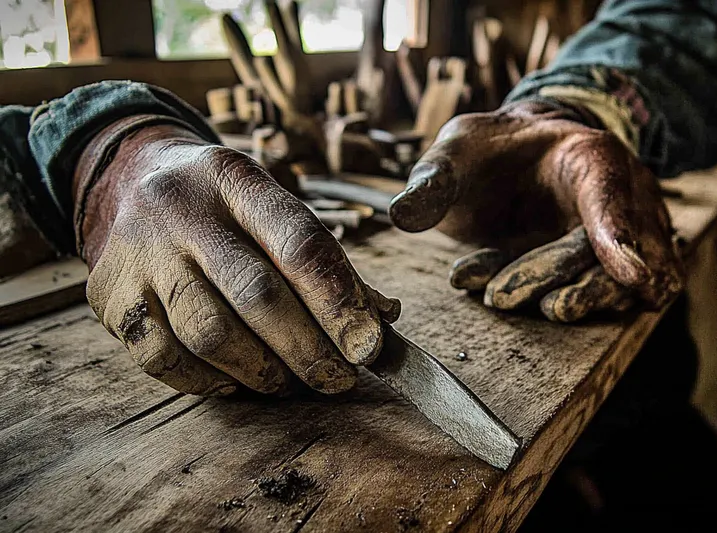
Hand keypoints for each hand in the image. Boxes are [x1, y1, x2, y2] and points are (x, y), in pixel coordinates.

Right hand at [75, 120, 398, 395]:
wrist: (129, 179)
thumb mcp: (271, 207)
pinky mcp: (109, 297)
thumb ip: (326, 261)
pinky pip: (162, 358)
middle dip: (307, 349)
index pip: (298, 242)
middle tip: (338, 380)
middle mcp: (182, 211)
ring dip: (261, 371)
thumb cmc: (223, 206)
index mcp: (236, 180)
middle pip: (256, 294)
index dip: (339, 300)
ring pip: (209, 332)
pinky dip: (206, 381)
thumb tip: (383, 317)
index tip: (368, 346)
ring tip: (289, 383)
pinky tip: (233, 381)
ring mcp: (140, 255)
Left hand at [389, 100, 682, 319]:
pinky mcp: (603, 268)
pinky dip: (556, 300)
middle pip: (605, 251)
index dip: (618, 232)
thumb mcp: (454, 153)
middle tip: (500, 296)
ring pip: (609, 283)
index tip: (630, 275)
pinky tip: (497, 289)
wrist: (511, 162)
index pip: (610, 191)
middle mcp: (618, 196)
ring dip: (558, 297)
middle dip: (553, 278)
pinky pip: (594, 293)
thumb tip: (401, 213)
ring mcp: (617, 236)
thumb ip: (433, 180)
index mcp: (587, 154)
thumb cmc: (488, 152)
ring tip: (497, 296)